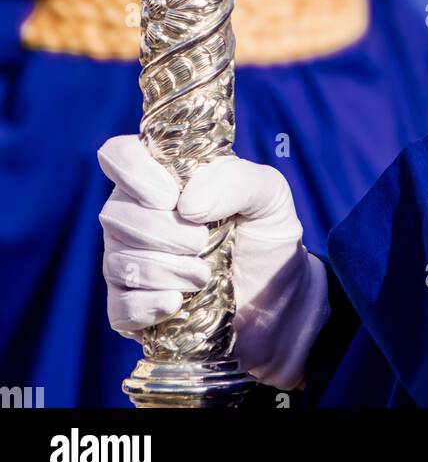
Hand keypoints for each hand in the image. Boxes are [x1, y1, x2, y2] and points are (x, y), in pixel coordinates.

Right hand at [98, 136, 329, 390]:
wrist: (278, 295)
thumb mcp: (268, 192)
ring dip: (163, 270)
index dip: (134, 172)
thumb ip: (236, 181)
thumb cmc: (266, 231)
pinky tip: (176, 302)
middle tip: (202, 242)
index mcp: (162, 174)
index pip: (118, 155)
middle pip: (114, 214)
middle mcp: (136, 213)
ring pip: (117, 262)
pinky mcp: (132, 307)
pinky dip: (147, 305)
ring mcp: (129, 261)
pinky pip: (119, 307)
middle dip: (160, 232)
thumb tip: (188, 204)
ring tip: (203, 276)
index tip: (170, 196)